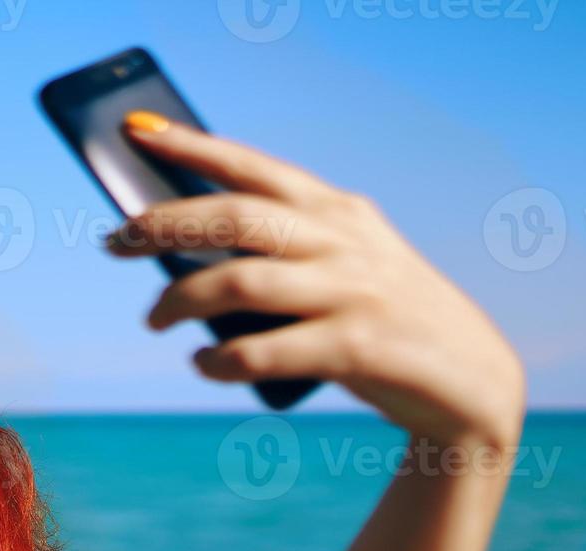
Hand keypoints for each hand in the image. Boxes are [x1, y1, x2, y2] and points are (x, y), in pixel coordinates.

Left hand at [108, 112, 526, 451]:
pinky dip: (220, 360)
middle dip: (162, 225)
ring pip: (238, 282)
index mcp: (337, 210)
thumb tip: (186, 255)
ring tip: (154, 321)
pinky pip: (262, 351)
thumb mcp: (348, 265)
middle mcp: (343, 240)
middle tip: (113, 244)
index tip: (135, 132)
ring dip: (180, 301)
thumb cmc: (385, 320)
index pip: (252, 167)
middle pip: (232, 217)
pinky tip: (204, 364)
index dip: (190, 147)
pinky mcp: (356, 347)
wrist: (471, 384)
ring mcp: (351, 291)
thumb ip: (288, 249)